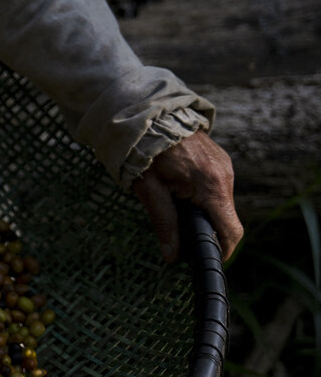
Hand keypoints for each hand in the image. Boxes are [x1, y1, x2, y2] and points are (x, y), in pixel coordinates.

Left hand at [132, 130, 242, 262]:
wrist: (150, 116)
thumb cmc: (145, 153)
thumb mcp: (149, 190)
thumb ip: (163, 223)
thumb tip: (172, 256)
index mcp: (210, 186)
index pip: (230, 231)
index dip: (221, 250)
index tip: (207, 259)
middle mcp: (224, 176)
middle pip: (227, 218)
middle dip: (208, 231)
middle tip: (183, 236)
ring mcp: (225, 166)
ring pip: (222, 203)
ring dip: (205, 212)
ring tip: (177, 207)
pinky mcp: (220, 159)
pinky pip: (218, 187)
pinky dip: (204, 196)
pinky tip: (182, 192)